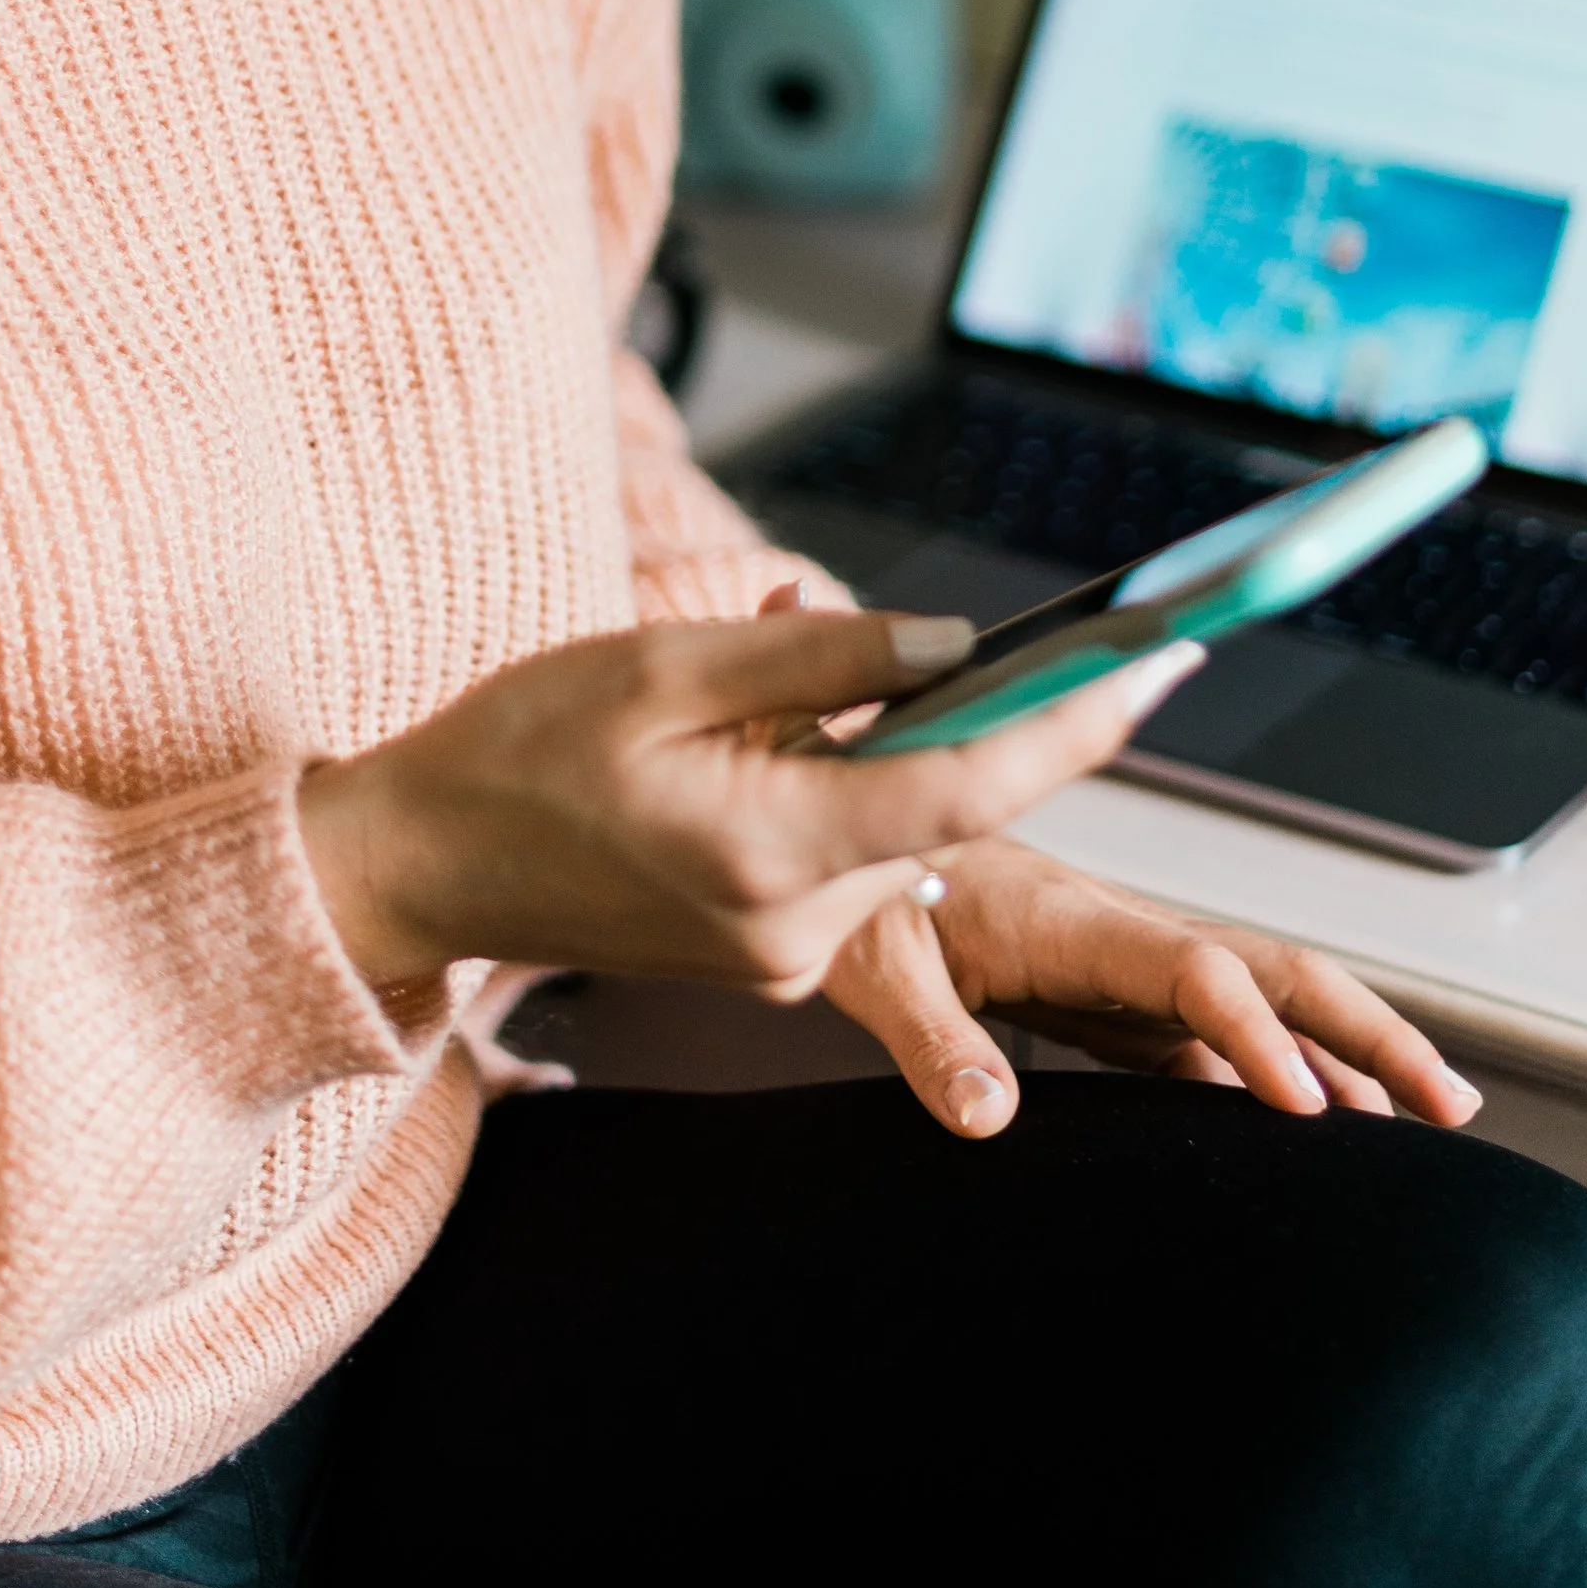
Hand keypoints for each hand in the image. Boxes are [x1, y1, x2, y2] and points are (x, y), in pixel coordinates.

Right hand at [296, 610, 1201, 1001]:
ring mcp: (782, 960)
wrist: (421, 864)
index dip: (1079, 722)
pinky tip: (767, 737)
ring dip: (894, 748)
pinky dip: (850, 787)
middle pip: (948, 809)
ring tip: (784, 681)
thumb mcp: (666, 665)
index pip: (971, 788)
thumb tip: (957, 646)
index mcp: (770, 851)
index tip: (1165, 658)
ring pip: (903, 833)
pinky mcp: (768, 961)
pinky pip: (852, 857)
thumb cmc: (522, 749)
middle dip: (979, 712)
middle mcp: (794, 930)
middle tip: (1007, 626)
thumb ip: (821, 659)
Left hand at [822, 835, 1483, 1139]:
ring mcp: (1122, 967)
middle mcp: (1118, 934)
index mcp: (1069, 920)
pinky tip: (1318, 1128)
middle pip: (1274, 973)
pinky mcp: (1107, 995)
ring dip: (1346, 1052)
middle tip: (1451, 1108)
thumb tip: (988, 1120)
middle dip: (1369, 1031)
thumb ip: (929, 1037)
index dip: (1256, 1038)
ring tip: (1426, 1119)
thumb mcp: (871, 964)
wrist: (839, 827)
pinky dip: (1279, 1076)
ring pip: (1262, 1002)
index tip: (1308, 1110)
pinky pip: (1213, 1038)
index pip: (1192, 976)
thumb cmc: (854, 888)